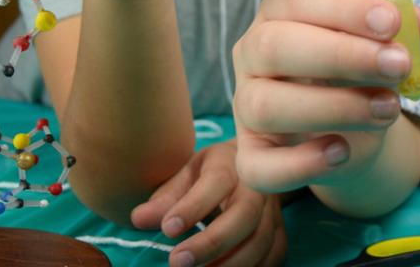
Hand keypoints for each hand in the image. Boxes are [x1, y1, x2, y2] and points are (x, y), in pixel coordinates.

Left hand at [131, 140, 285, 266]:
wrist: (256, 166)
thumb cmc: (212, 173)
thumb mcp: (187, 174)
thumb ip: (166, 197)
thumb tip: (138, 219)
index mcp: (230, 164)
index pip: (216, 181)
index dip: (194, 206)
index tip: (168, 228)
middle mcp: (257, 185)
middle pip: (245, 213)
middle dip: (213, 242)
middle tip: (177, 262)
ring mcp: (272, 209)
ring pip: (261, 239)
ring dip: (231, 263)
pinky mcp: (280, 231)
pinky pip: (274, 254)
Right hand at [232, 0, 419, 193]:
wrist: (349, 128)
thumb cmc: (358, 70)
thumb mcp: (379, 44)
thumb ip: (397, 31)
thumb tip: (415, 19)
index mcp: (280, 10)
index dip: (344, 8)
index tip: (392, 22)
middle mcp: (252, 51)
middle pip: (274, 46)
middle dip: (342, 55)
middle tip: (398, 65)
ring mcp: (245, 104)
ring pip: (266, 105)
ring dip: (334, 107)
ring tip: (388, 108)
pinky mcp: (250, 155)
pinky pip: (258, 166)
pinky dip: (300, 164)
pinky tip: (342, 152)